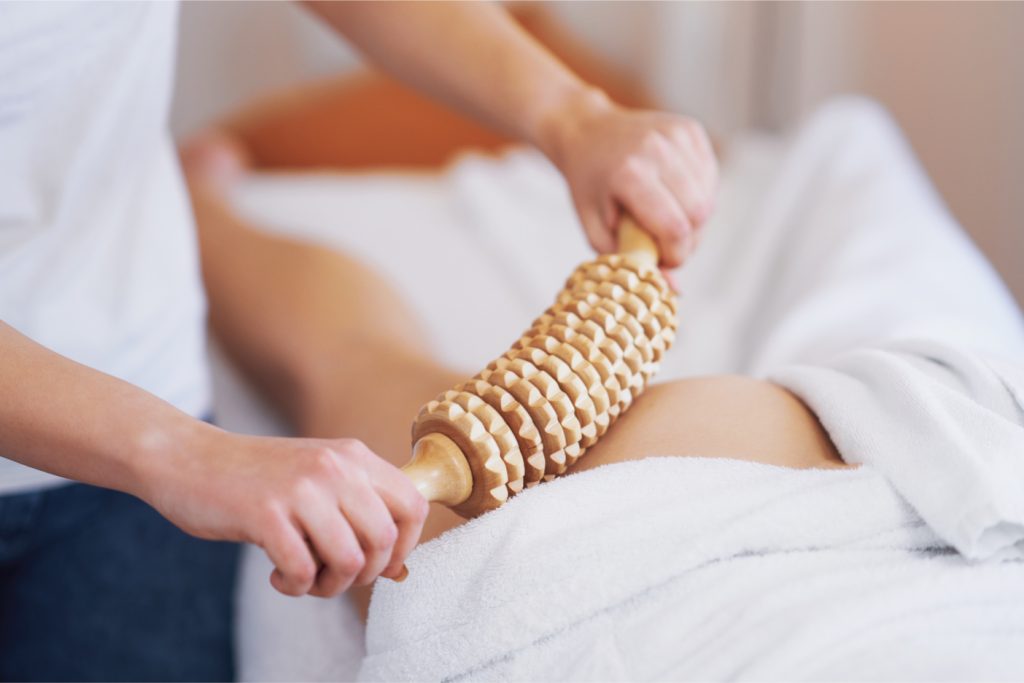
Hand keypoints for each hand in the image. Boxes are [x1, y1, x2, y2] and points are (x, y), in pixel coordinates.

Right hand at [143, 426, 427, 597]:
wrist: (189, 459)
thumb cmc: (259, 479)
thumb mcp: (320, 481)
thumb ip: (361, 513)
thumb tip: (398, 569)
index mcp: (354, 456)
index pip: (414, 506)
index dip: (404, 546)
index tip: (377, 563)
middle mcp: (334, 467)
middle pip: (384, 540)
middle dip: (364, 574)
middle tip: (332, 574)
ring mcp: (301, 488)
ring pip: (350, 560)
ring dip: (329, 585)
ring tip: (305, 577)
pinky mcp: (265, 513)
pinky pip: (302, 571)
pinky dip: (293, 587)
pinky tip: (276, 575)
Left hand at [539, 90, 718, 267]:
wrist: (586, 132)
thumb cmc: (589, 186)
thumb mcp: (597, 229)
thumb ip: (631, 260)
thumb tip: (675, 291)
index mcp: (630, 174)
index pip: (675, 227)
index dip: (676, 255)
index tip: (663, 262)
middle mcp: (656, 149)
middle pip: (699, 214)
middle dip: (688, 240)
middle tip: (665, 244)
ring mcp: (676, 135)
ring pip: (709, 197)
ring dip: (694, 219)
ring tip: (665, 218)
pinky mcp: (690, 129)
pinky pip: (710, 177)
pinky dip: (698, 195)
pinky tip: (673, 195)